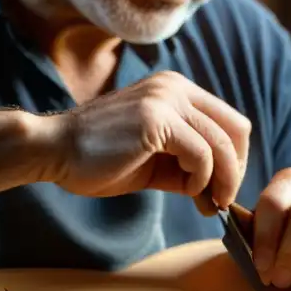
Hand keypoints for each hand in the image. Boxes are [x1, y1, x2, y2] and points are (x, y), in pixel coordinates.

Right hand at [43, 71, 250, 209]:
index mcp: (176, 90)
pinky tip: (186, 190)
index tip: (222, 189)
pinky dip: (201, 179)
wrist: (54, 151)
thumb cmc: (99, 159)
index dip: (235, 158)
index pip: (230, 121)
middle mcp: (175, 87)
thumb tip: (219, 189)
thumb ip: (187, 165)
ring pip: (223, 143)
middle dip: (236, 170)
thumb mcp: (155, 159)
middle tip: (222, 199)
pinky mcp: (156, 120)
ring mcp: (166, 99)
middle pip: (237, 129)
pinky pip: (202, 154)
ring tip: (207, 202)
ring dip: (221, 180)